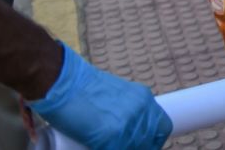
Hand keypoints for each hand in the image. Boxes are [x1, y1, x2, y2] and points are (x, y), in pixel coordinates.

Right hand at [28, 42, 171, 149]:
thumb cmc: (80, 87)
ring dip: (121, 149)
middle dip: (138, 148)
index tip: (141, 146)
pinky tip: (94, 149)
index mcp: (143, 98)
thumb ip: (125, 108)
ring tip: (103, 145)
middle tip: (119, 146)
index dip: (153, 141)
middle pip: (150, 143)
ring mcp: (126, 125)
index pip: (163, 127)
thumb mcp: (115, 94)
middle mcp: (140, 110)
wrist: (61, 81)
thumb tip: (127, 129)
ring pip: (134, 149)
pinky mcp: (109, 137)